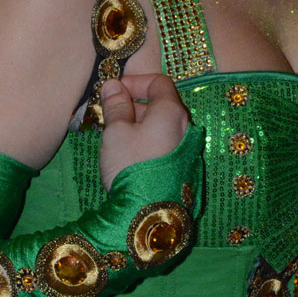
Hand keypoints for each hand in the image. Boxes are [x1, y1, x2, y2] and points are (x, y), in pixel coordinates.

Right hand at [99, 73, 190, 189]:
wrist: (147, 215)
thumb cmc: (131, 166)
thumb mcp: (116, 132)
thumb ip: (115, 105)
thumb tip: (113, 85)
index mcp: (172, 111)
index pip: (158, 82)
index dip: (135, 82)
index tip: (114, 91)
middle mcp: (185, 126)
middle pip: (161, 104)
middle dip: (134, 105)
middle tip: (110, 116)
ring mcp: (187, 148)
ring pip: (162, 125)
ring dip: (139, 124)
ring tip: (116, 137)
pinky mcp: (183, 167)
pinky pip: (164, 143)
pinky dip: (148, 140)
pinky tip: (129, 155)